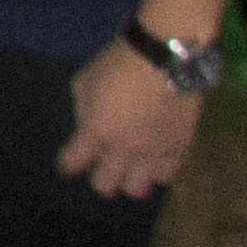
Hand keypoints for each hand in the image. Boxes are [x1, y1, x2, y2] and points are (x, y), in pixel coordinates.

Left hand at [58, 42, 206, 198]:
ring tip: (130, 171)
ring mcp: (153, 152)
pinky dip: (157, 172)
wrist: (163, 57)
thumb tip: (87, 128)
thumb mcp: (85, 82)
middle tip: (102, 170)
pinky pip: (167, 176)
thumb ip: (83, 111)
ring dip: (129, 182)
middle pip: (105, 186)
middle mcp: (123, 149)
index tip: (67, 165)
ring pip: (138, 189)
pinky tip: (153, 163)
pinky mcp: (179, 148)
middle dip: (99, 180)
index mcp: (96, 131)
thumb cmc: (117, 64)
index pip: (74, 162)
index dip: (67, 165)